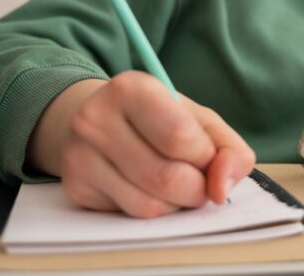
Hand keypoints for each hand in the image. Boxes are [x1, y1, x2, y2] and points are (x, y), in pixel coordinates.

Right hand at [30, 72, 255, 217]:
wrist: (95, 120)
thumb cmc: (156, 119)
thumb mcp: (197, 118)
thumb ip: (228, 148)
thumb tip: (222, 189)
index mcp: (132, 88)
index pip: (181, 138)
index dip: (206, 157)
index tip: (207, 155)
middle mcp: (97, 119)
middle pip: (168, 178)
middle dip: (197, 188)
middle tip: (197, 177)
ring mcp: (80, 155)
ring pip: (150, 205)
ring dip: (176, 203)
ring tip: (173, 181)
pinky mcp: (76, 187)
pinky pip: (131, 215)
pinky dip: (153, 209)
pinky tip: (147, 188)